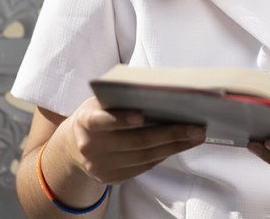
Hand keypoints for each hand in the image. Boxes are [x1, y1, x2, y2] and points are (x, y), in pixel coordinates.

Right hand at [55, 95, 206, 185]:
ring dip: (174, 147)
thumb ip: (120, 97)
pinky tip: (179, 146)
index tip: (140, 115)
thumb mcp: (100, 101)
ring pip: (143, 157)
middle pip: (135, 142)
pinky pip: (142, 168)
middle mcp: (90, 147)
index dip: (120, 119)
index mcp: (84, 121)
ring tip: (196, 136)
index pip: (101, 121)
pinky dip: (163, 155)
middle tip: (195, 127)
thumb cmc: (97, 114)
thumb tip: (161, 92)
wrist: (73, 146)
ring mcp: (100, 166)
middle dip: (169, 134)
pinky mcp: (110, 179)